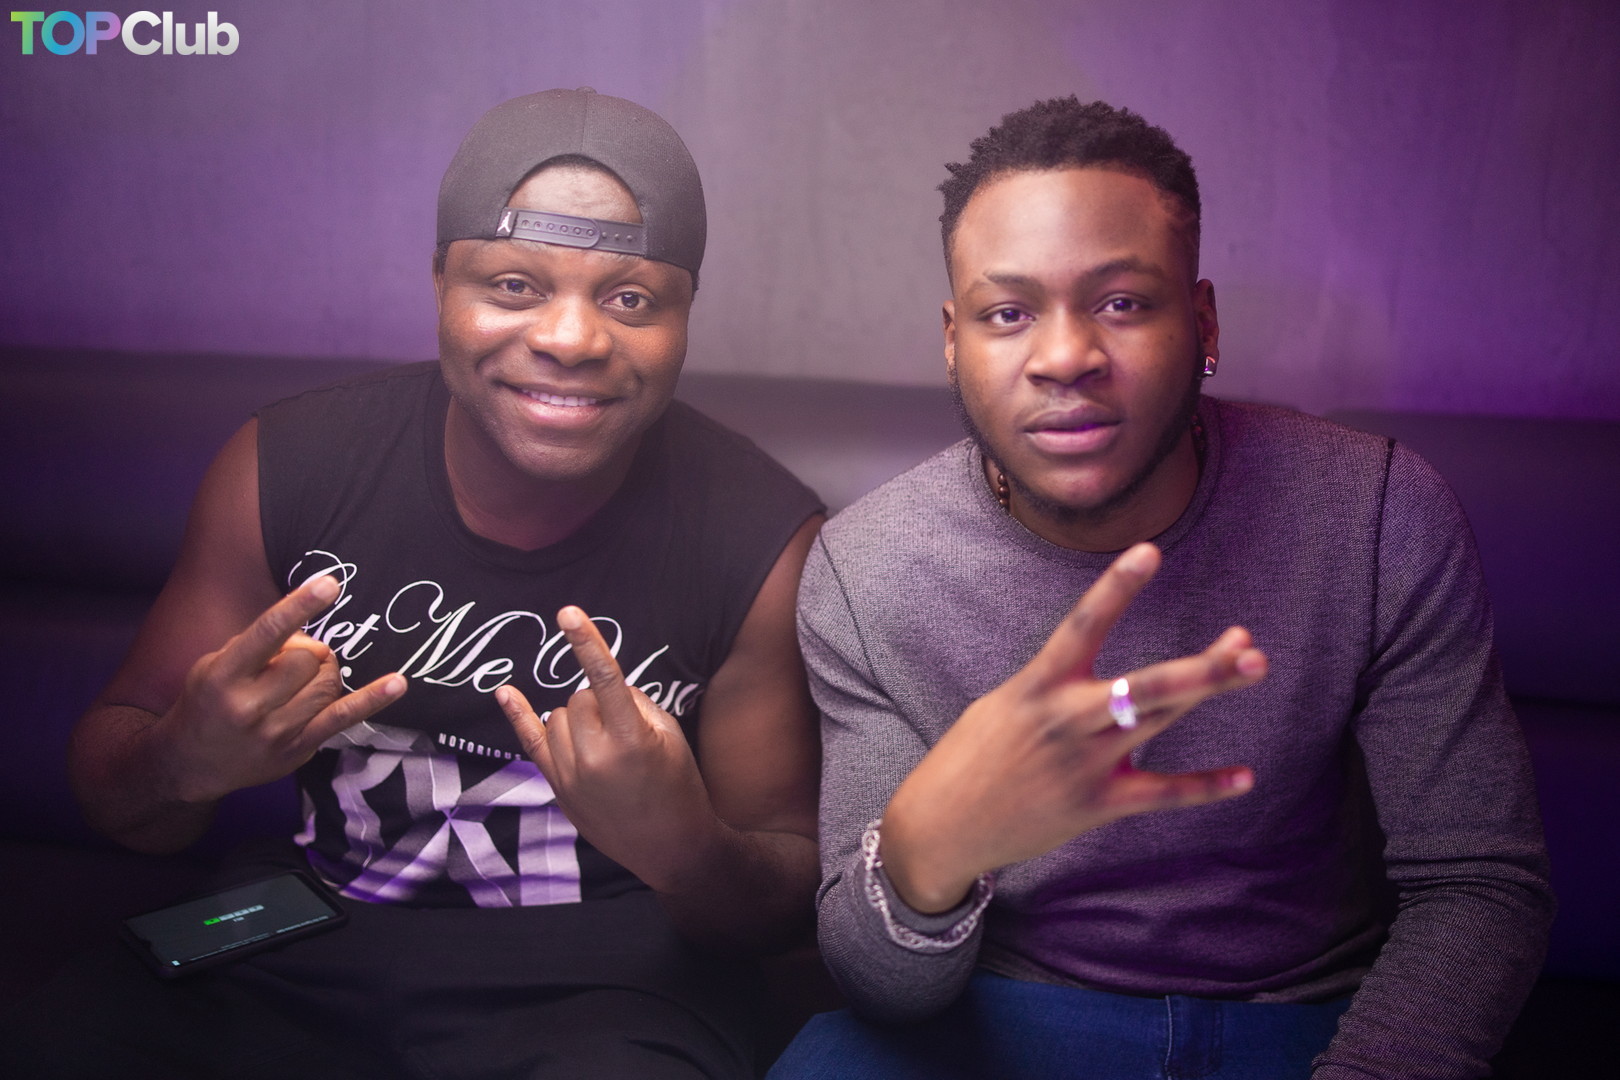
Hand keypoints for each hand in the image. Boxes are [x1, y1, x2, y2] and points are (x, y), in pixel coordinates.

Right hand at [160, 575, 405, 802]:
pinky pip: (343, 718)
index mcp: (224, 676)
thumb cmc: (209, 701)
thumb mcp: (215, 664)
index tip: (329, 583)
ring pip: (327, 683)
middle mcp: (249, 705)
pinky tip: (397, 683)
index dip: (300, 605)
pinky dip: (372, 699)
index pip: (267, 633)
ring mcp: (276, 731)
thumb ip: (259, 645)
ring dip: (326, 672)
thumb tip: (308, 632)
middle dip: (310, 651)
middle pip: (307, 659)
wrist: (190, 763)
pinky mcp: (299, 749)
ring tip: (307, 677)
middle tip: (298, 658)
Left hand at [498, 605, 717, 891]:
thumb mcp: (670, 735)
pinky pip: (531, 744)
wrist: (671, 847)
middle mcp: (594, 757)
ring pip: (557, 717)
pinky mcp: (557, 789)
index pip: (604, 679)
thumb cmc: (679, 786)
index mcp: (631, 740)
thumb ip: (635, 704)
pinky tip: (506, 693)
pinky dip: (519, 716)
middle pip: (580, 698)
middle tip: (626, 730)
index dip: (586, 642)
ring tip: (607, 745)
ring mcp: (570, 776)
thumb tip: (604, 687)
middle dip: (600, 702)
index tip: (568, 612)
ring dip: (579, 718)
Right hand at [881, 543, 1264, 912]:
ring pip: (1160, 720)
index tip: (1150, 550)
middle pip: (1148, 684)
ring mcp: (1086, 763)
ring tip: (1255, 664)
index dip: (1116, 587)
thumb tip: (1111, 685)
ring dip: (1209, 691)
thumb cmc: (970, 757)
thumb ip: (1057, 688)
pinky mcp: (1097, 804)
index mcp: (1038, 686)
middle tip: (1248, 642)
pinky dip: (1205, 786)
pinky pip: (1161, 794)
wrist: (942, 827)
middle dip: (1202, 665)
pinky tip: (1245, 776)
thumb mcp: (1001, 705)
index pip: (1083, 625)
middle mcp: (1068, 720)